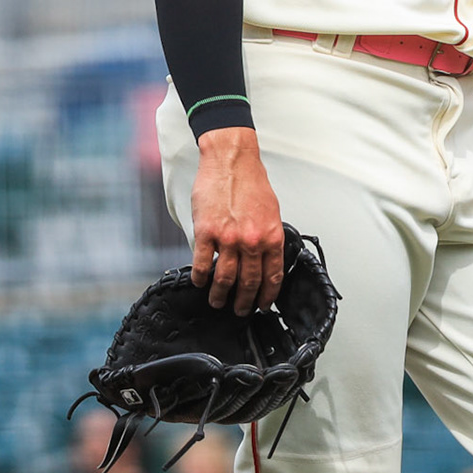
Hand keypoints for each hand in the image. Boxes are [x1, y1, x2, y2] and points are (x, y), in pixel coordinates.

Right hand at [190, 127, 285, 315]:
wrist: (231, 161)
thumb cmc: (251, 182)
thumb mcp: (271, 211)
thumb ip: (268, 236)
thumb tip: (267, 258)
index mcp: (271, 236)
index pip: (273, 275)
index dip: (268, 295)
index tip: (263, 304)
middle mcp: (252, 241)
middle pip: (249, 282)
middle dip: (244, 302)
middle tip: (240, 311)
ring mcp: (228, 239)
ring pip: (225, 278)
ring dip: (220, 295)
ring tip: (218, 302)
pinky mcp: (206, 233)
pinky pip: (202, 264)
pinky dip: (200, 277)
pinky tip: (200, 282)